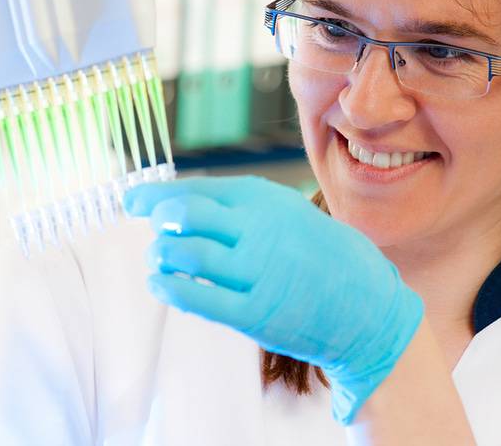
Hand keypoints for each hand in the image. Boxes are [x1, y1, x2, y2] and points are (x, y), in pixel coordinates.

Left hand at [124, 176, 423, 424]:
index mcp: (267, 199)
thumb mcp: (289, 214)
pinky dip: (168, 287)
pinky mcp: (256, 313)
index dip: (155, 194)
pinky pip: (197, 297)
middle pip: (185, 214)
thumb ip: (242, 208)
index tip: (131, 200)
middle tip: (155, 230)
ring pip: (186, 254)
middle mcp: (260, 229)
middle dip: (158, 220)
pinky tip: (160, 282)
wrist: (370, 308)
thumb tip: (179, 205)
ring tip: (159, 259)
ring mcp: (258, 271)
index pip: (197, 188)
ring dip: (161, 255)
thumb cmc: (323, 257)